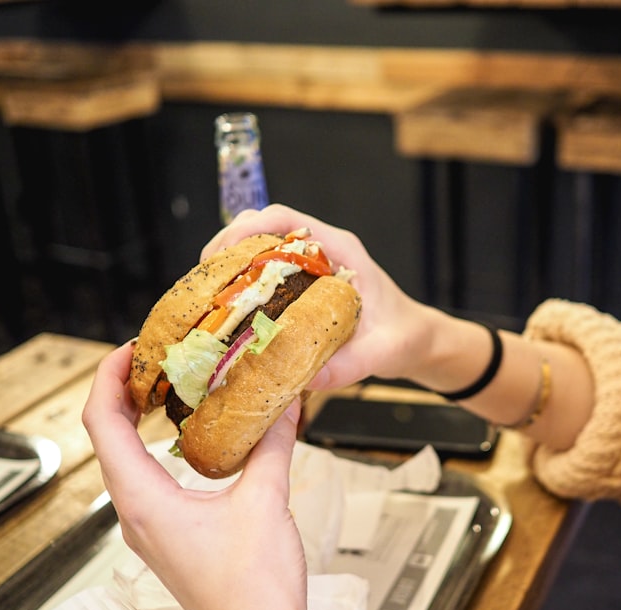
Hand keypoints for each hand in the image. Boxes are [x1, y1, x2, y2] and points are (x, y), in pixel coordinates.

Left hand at [81, 342, 309, 609]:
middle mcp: (136, 516)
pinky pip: (147, 483)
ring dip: (139, 422)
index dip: (108, 377)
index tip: (130, 349)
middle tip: (153, 360)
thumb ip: (272, 445)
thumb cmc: (254, 587)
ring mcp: (150, 531)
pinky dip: (158, 450)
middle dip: (124, 393)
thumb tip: (284, 405)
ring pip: (126, 463)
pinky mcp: (169, 541)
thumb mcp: (267, 499)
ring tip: (169, 390)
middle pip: (108, 439)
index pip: (102, 423)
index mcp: (143, 501)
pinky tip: (191, 442)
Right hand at [201, 204, 439, 390]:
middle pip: (262, 227)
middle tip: (202, 282)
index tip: (221, 254)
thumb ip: (350, 364)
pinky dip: (241, 285)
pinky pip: (264, 272)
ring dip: (229, 266)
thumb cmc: (405, 337)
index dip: (248, 229)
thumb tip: (307, 379)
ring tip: (206, 296)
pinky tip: (226, 311)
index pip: (287, 219)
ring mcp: (310, 266)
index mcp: (340, 250)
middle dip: (226, 247)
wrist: (417, 340)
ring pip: (258, 247)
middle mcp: (321, 251)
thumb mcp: (382, 353)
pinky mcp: (303, 284)